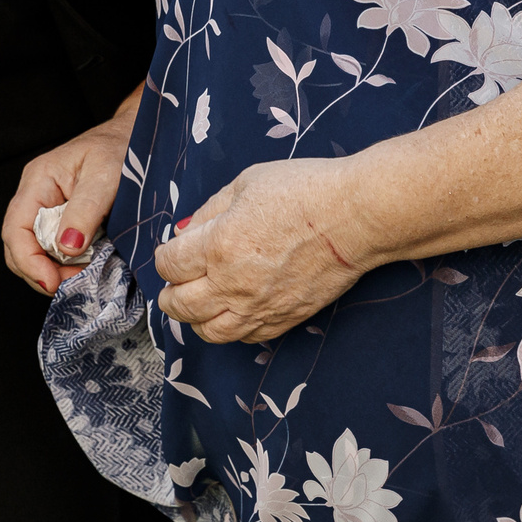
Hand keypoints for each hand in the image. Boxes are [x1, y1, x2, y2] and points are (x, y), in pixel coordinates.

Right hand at [2, 105, 135, 293]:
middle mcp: (36, 195)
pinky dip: (65, 264)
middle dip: (40, 272)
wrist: (138, 136)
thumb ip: (85, 211)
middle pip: (19, 246)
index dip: (29, 262)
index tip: (53, 283)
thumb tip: (66, 249)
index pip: (16, 229)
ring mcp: (47, 208)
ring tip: (82, 276)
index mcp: (38, 180)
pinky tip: (85, 266)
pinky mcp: (64, 219)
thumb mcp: (106, 176)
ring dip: (54, 270)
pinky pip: (54, 248)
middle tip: (74, 284)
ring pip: (35, 251)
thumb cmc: (122, 148)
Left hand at [152, 160, 368, 344]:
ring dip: (195, 319)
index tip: (172, 250)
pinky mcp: (285, 318)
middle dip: (170, 293)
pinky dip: (230, 328)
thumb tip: (185, 233)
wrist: (357, 215)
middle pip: (180, 306)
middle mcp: (233, 284)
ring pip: (209, 332)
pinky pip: (246, 338)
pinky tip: (232, 311)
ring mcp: (260, 307)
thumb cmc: (305, 190)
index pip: (169, 266)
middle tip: (175, 282)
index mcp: (218, 246)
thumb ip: (209, 211)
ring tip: (198, 302)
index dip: (164, 257)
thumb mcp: (245, 183)